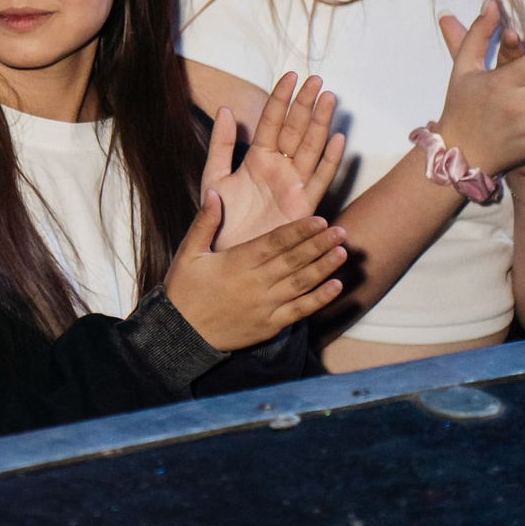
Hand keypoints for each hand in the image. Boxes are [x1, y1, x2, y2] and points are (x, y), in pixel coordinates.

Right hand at [161, 197, 346, 352]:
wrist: (181, 333)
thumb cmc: (184, 289)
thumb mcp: (188, 252)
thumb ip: (204, 222)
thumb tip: (213, 192)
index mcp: (237, 262)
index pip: (275, 242)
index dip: (299, 231)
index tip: (320, 219)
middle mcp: (255, 283)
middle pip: (294, 260)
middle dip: (319, 244)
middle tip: (341, 231)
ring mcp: (265, 305)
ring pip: (301, 283)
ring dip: (324, 268)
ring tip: (343, 253)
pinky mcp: (270, 325)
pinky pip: (299, 310)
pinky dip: (319, 299)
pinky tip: (335, 287)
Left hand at [204, 74, 342, 246]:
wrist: (228, 253)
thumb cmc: (222, 217)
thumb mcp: (215, 175)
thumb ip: (221, 144)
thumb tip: (226, 108)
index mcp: (256, 158)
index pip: (271, 121)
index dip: (280, 99)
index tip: (291, 75)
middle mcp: (278, 168)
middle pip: (295, 130)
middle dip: (306, 105)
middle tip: (317, 80)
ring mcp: (293, 184)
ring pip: (310, 148)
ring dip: (321, 124)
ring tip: (330, 99)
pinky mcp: (304, 205)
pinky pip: (319, 179)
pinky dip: (329, 160)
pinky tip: (338, 139)